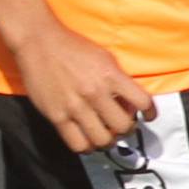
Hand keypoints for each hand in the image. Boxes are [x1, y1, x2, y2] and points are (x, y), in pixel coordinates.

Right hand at [10, 25, 154, 155]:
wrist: (39, 42)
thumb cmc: (72, 47)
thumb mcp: (104, 57)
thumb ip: (119, 80)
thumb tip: (129, 104)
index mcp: (110, 76)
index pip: (142, 102)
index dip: (150, 113)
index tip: (148, 116)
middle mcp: (95, 93)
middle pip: (123, 127)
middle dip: (126, 129)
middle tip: (121, 126)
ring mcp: (75, 106)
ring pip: (102, 140)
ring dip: (107, 141)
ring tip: (104, 135)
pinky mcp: (57, 116)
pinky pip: (77, 143)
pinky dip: (86, 146)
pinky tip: (87, 140)